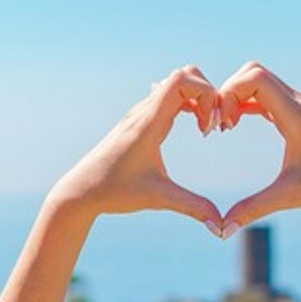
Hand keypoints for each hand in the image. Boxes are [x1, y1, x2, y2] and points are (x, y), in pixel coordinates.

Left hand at [50, 65, 222, 229]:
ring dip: (199, 99)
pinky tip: (194, 128)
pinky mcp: (138, 120)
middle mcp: (143, 111)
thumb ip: (192, 208)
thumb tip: (220, 227)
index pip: (182, 80)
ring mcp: (140, 113)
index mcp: (148, 123)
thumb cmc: (114, 192)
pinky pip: (169, 96)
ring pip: (177, 83)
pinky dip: (188, 104)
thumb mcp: (157, 199)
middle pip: (185, 74)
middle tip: (213, 126)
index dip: (207, 95)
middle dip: (208, 94)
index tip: (210, 128)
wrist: (80, 192)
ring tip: (206, 129)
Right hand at [217, 62, 300, 234]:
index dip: (228, 94)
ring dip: (236, 97)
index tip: (221, 125)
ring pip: (259, 80)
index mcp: (296, 115)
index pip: (254, 78)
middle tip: (218, 124)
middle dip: (227, 92)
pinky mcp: (299, 114)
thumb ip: (252, 209)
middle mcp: (298, 103)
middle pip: (253, 71)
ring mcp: (299, 106)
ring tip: (225, 126)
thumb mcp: (289, 197)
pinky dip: (246, 103)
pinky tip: (235, 125)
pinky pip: (265, 95)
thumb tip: (222, 230)